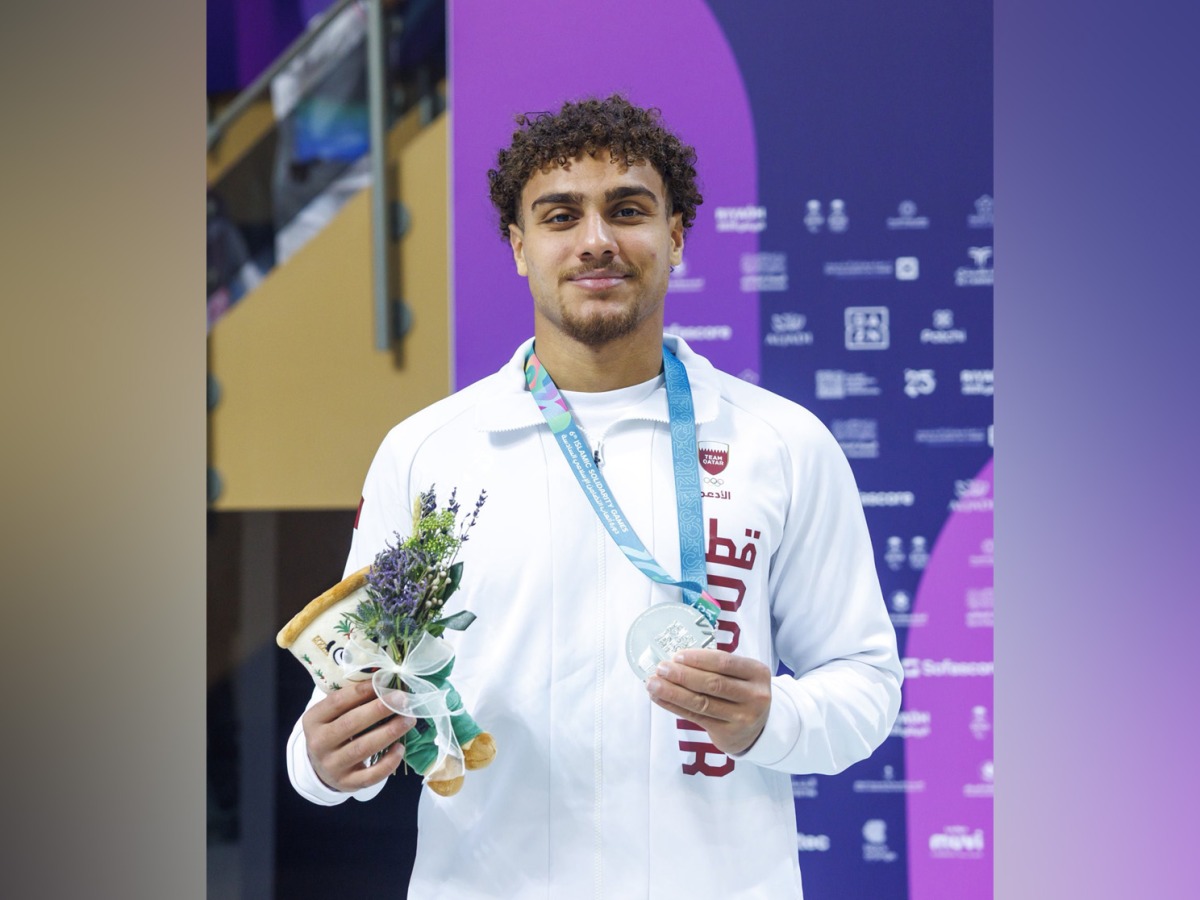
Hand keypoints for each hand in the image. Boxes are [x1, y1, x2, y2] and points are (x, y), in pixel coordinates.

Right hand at [302, 679, 415, 791]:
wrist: (321, 768)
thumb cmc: (334, 731)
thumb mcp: (332, 715)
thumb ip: (351, 700)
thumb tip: (385, 683)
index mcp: (313, 721)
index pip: (337, 702)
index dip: (361, 691)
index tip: (383, 682)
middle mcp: (319, 744)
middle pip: (351, 724)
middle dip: (380, 710)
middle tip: (402, 700)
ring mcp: (332, 766)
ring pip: (362, 748)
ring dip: (389, 732)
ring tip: (409, 720)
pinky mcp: (347, 783)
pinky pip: (370, 775)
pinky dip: (388, 763)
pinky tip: (400, 748)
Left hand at [646, 648, 771, 755]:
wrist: (757, 728)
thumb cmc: (742, 692)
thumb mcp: (741, 675)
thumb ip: (718, 667)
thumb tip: (676, 659)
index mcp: (757, 673)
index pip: (725, 662)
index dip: (699, 659)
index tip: (677, 655)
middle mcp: (754, 696)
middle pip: (712, 683)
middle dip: (683, 675)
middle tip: (661, 668)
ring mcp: (742, 717)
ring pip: (702, 703)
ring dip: (673, 692)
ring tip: (653, 684)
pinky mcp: (728, 733)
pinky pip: (696, 717)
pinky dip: (675, 706)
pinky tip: (660, 698)